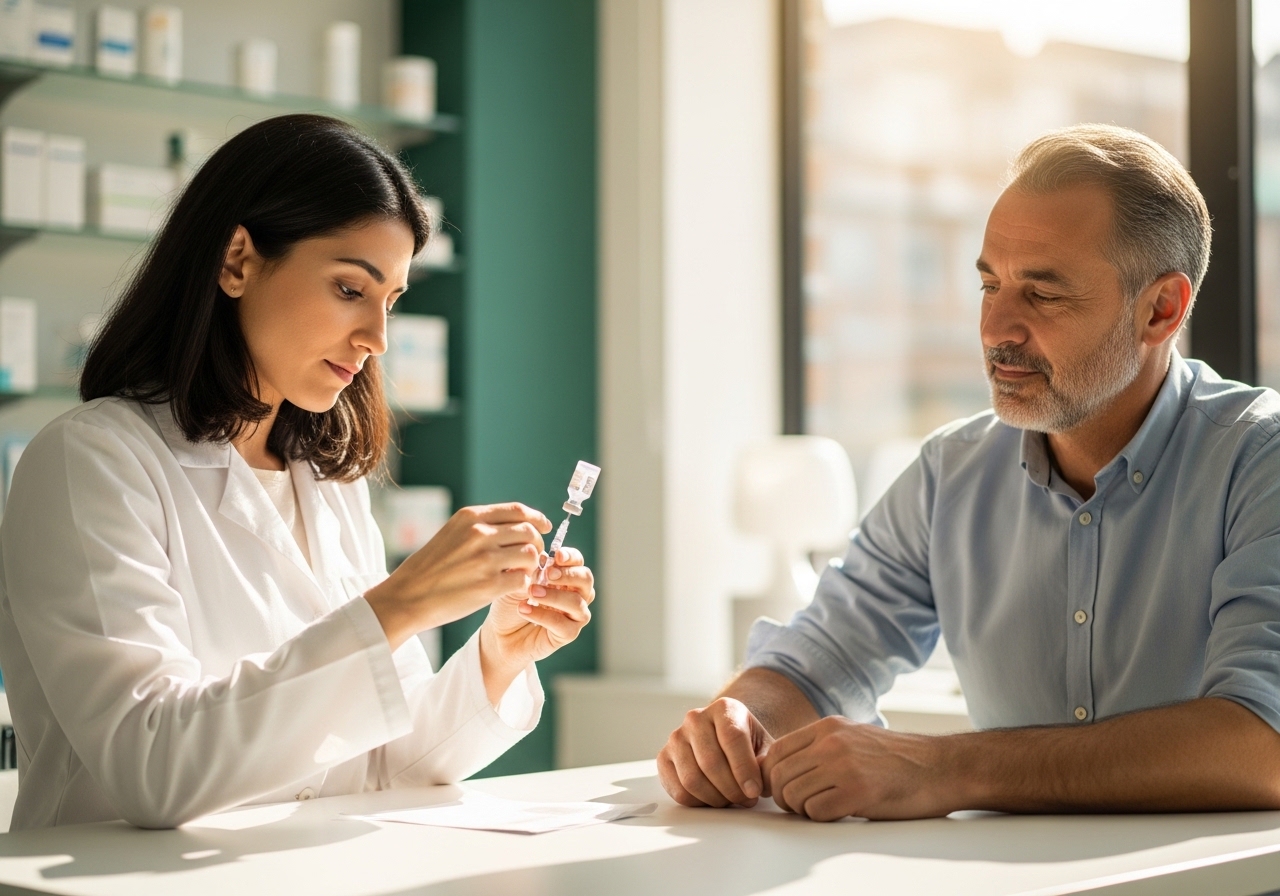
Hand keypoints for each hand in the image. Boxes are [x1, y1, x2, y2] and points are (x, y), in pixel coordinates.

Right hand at [364, 503, 550, 650]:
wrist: (407, 596)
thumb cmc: (431, 566)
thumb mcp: (453, 533)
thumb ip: (483, 526)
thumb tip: (520, 525)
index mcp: (471, 517)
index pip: (518, 511)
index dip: (537, 518)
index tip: (544, 527)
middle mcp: (480, 534)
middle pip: (529, 532)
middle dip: (536, 544)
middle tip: (532, 557)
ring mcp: (486, 560)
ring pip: (531, 555)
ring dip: (532, 565)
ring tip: (522, 573)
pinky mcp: (489, 586)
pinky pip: (524, 579)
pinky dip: (524, 584)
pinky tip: (513, 587)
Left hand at [483, 546, 594, 665]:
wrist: (499, 633)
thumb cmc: (511, 603)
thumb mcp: (517, 582)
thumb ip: (532, 571)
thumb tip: (544, 559)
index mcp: (566, 576)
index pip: (577, 561)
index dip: (570, 557)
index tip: (556, 556)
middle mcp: (576, 594)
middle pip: (585, 579)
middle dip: (568, 574)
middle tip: (548, 575)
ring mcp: (575, 615)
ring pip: (576, 603)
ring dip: (554, 596)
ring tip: (531, 593)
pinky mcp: (568, 634)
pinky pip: (562, 624)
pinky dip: (543, 615)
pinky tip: (524, 609)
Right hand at [657, 697, 773, 807]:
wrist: (726, 741)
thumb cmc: (749, 746)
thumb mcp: (764, 748)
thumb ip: (766, 764)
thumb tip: (756, 784)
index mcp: (724, 708)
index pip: (732, 738)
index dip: (744, 769)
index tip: (755, 791)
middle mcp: (695, 718)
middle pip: (711, 762)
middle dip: (731, 789)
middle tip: (746, 800)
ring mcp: (676, 737)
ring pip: (692, 779)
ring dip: (716, 798)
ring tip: (731, 800)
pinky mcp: (663, 758)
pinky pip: (679, 790)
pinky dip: (698, 803)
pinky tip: (713, 799)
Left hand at [760, 716, 949, 820]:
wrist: (940, 767)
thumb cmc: (897, 759)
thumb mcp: (853, 736)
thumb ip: (820, 746)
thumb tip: (782, 767)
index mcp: (828, 727)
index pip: (777, 751)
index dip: (774, 775)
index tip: (786, 789)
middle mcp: (831, 742)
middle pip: (780, 775)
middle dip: (784, 797)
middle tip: (802, 806)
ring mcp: (844, 765)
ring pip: (793, 795)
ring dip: (803, 809)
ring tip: (824, 808)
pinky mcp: (858, 791)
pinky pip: (815, 811)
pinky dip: (821, 818)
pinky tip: (840, 812)